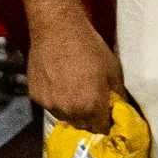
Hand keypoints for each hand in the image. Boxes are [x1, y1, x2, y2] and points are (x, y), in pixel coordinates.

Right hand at [31, 16, 125, 132]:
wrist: (57, 30)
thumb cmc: (89, 47)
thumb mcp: (112, 69)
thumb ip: (117, 93)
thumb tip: (121, 108)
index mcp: (92, 106)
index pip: (101, 128)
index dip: (106, 122)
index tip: (107, 115)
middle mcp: (70, 111)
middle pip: (82, 125)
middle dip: (90, 118)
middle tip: (92, 101)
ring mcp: (51, 105)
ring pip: (65, 116)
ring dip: (71, 110)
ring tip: (74, 91)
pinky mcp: (36, 96)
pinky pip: (50, 104)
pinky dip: (56, 99)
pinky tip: (58, 83)